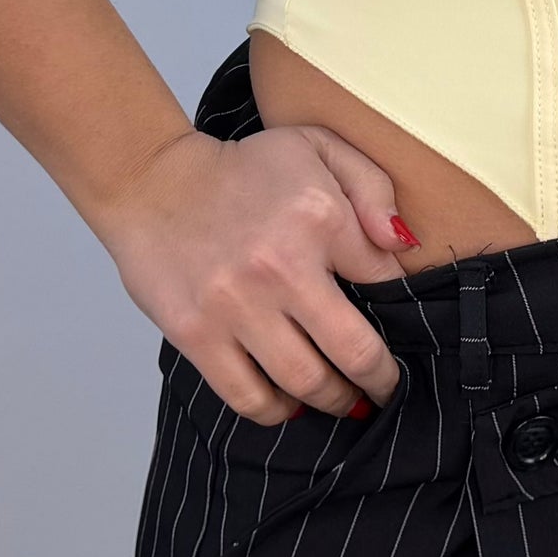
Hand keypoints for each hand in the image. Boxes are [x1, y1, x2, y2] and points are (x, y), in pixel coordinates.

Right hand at [101, 124, 410, 425]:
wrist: (153, 180)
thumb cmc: (244, 168)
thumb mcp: (318, 146)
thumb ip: (371, 187)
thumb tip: (404, 244)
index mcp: (320, 216)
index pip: (385, 282)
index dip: (399, 309)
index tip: (402, 326)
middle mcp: (281, 266)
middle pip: (354, 353)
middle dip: (380, 381)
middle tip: (386, 390)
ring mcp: (236, 306)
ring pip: (306, 382)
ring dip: (334, 401)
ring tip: (344, 401)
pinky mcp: (197, 334)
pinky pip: (249, 396)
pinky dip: (277, 410)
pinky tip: (289, 402)